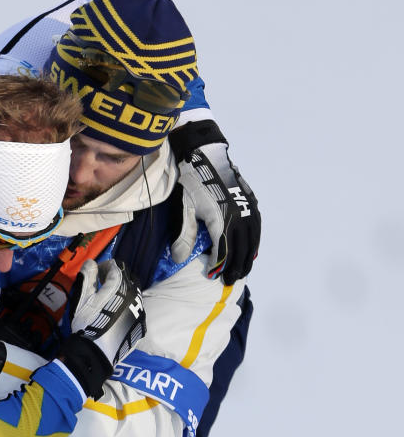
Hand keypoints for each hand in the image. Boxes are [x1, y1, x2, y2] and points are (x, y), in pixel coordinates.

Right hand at [70, 259, 145, 364]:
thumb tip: (91, 263)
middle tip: (101, 288)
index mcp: (120, 284)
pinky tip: (116, 318)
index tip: (95, 275)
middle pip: (127, 278)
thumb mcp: (82, 298)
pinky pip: (136, 310)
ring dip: (123, 293)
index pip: (115, 266)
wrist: (96, 353)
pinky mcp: (141, 324)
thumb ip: (87, 276)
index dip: (103, 267)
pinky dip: (127, 309)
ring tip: (109, 304)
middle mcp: (135, 294)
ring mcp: (140, 310)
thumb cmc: (87, 324)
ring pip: (134, 294)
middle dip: (115, 279)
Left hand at [170, 120, 260, 282]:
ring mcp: (247, 207)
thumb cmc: (192, 181)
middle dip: (236, 266)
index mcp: (222, 218)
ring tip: (244, 270)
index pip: (223, 250)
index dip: (219, 265)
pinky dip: (255, 241)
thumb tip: (179, 259)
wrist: (206, 155)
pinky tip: (252, 249)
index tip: (213, 276)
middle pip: (240, 248)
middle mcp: (238, 214)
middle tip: (231, 281)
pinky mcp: (251, 200)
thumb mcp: (184, 208)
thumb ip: (183, 235)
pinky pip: (256, 226)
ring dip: (248, 256)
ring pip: (251, 239)